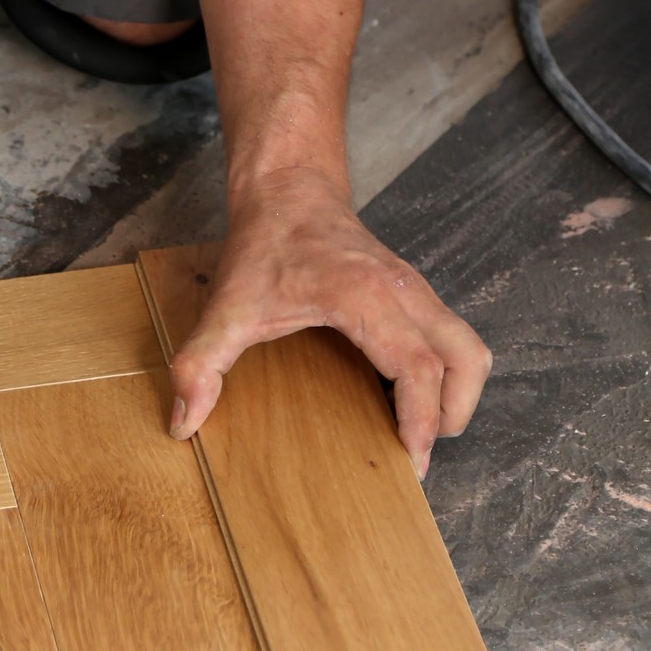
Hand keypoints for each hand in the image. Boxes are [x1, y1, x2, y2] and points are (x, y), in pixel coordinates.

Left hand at [168, 169, 490, 476]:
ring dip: (456, 394)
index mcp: (366, 298)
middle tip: (416, 456)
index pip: (417, 366)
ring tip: (420, 430)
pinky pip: (450, 337)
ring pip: (467, 348)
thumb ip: (200, 365)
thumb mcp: (225, 308)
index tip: (412, 459)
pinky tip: (403, 397)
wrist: (287, 190)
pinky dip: (443, 372)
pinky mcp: (414, 292)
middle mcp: (404, 292)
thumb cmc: (265, 245)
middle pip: (464, 359)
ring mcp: (415, 290)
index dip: (421, 418)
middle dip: (451, 415)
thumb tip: (183, 422)